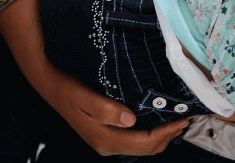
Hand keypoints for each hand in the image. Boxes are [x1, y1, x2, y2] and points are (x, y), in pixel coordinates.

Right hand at [37, 64, 189, 156]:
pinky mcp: (106, 134)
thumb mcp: (85, 97)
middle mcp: (107, 145)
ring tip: (175, 120)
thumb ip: (107, 109)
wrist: (50, 85)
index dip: (166, 133)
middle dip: (168, 136)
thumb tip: (131, 120)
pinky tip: (156, 120)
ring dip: (161, 136)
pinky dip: (150, 133)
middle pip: (146, 149)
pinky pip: (135, 140)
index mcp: (104, 139)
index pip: (144, 143)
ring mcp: (106, 141)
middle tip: (185, 119)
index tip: (181, 119)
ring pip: (142, 146)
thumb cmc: (67, 89)